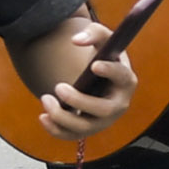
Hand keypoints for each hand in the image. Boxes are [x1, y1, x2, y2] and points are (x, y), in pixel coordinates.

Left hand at [36, 15, 137, 139]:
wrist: (97, 76)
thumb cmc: (103, 55)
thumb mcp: (103, 39)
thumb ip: (92, 32)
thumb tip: (76, 40)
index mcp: (126, 80)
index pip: (123, 77)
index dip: (110, 72)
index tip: (94, 65)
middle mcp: (118, 104)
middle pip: (103, 110)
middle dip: (80, 101)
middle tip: (58, 86)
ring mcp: (104, 120)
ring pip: (86, 128)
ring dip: (63, 117)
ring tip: (45, 98)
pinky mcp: (89, 129)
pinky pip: (72, 136)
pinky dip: (56, 130)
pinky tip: (42, 117)